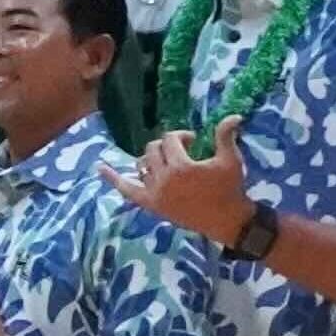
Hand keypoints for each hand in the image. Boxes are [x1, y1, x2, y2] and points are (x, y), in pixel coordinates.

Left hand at [124, 119, 259, 252]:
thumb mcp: (231, 160)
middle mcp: (163, 179)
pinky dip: (113, 179)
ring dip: (150, 158)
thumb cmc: (229, 188)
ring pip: (141, 165)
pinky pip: (127, 190)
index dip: (182, 136)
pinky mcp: (152, 205)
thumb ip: (225, 136)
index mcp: (181, 167)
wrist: (226, 220)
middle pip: (154, 149)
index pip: (171, 140)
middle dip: (166, 145)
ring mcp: (155, 193)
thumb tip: (235, 114)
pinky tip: (99, 167)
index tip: (193, 141)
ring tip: (163, 159)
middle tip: (181, 151)